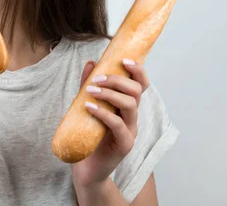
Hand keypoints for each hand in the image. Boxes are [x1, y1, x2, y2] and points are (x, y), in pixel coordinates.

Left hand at [71, 58, 150, 186]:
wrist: (85, 167)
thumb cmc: (88, 135)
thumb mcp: (86, 105)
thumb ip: (89, 85)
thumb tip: (91, 63)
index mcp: (127, 106)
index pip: (141, 84)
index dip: (137, 70)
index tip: (123, 60)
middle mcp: (132, 117)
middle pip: (137, 91)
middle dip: (118, 80)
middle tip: (97, 79)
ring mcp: (130, 131)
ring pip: (131, 105)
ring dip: (110, 94)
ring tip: (91, 91)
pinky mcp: (124, 145)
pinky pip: (118, 124)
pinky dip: (103, 112)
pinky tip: (89, 107)